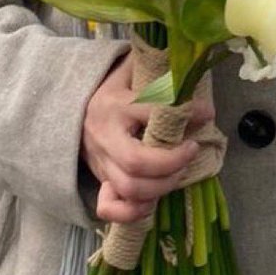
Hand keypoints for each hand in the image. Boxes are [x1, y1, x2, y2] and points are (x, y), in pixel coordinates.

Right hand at [81, 52, 214, 223]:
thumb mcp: (127, 71)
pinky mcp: (98, 180)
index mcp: (115, 104)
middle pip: (137, 163)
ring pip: (130, 189)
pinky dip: (135, 211)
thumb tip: (189, 63)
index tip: (207, 113)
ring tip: (179, 172)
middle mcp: (105, 136)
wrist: (67, 110)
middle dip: (172, 162)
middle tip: (192, 149)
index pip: (150, 110)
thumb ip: (154, 66)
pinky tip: (153, 200)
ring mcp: (100, 162)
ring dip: (162, 186)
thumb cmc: (108, 90)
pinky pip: (111, 208)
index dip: (184, 114)